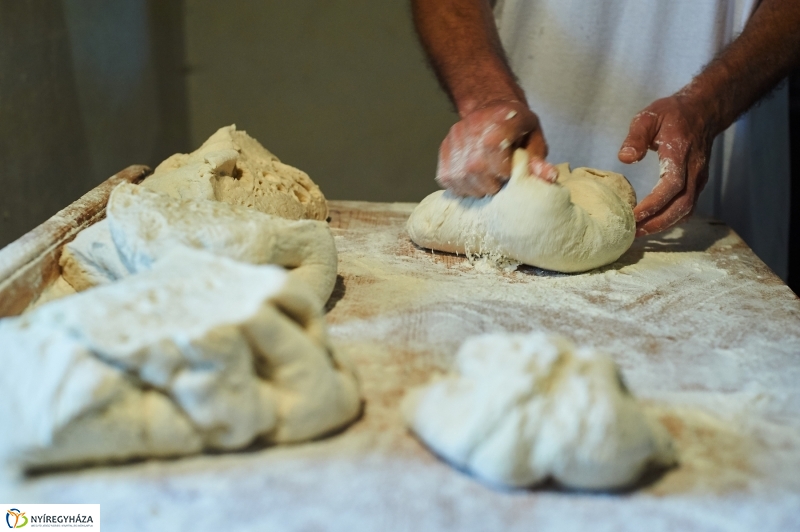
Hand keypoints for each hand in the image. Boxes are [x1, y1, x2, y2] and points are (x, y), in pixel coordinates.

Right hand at [436, 100, 557, 196]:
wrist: (490, 106)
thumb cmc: (516, 127)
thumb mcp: (533, 137)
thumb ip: (537, 159)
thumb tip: (549, 177)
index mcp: (500, 120)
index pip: (495, 152)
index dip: (503, 171)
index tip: (509, 174)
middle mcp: (473, 127)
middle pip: (476, 169)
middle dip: (490, 184)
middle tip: (498, 183)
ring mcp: (455, 138)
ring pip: (460, 177)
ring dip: (475, 188)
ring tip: (486, 183)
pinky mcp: (444, 148)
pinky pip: (448, 178)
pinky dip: (461, 187)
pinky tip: (472, 183)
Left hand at [618, 96, 714, 236]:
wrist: (702, 111)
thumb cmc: (672, 114)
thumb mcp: (648, 117)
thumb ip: (636, 137)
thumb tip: (625, 158)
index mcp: (680, 153)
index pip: (671, 185)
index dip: (654, 204)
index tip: (634, 215)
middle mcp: (694, 169)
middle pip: (681, 205)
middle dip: (658, 223)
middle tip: (633, 233)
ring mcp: (699, 178)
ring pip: (686, 210)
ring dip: (664, 225)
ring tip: (639, 232)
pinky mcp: (698, 183)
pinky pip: (688, 207)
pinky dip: (671, 219)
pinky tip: (653, 224)